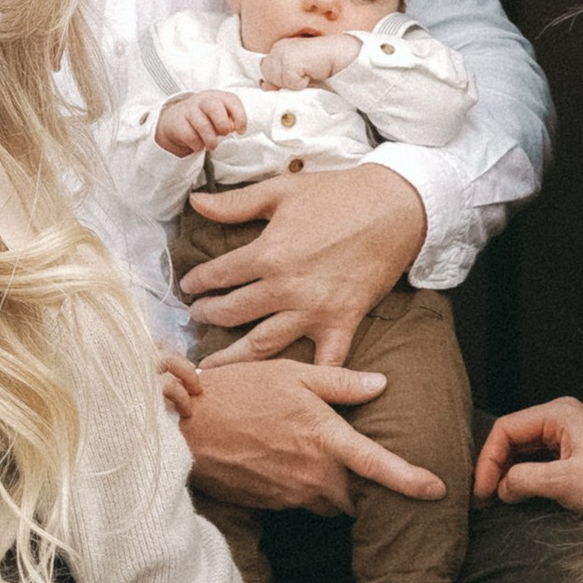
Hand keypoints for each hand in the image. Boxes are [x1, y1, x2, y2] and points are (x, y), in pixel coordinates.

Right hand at [157, 90, 245, 158]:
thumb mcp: (219, 116)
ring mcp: (189, 110)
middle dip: (223, 125)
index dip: (240, 117)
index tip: (241, 131)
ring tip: (211, 145)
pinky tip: (198, 145)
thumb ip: (230, 120)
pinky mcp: (177, 122)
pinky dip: (198, 145)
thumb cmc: (203, 119)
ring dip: (211, 141)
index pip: (232, 100)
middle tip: (223, 134)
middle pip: (215, 107)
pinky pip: (191, 136)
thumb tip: (234, 127)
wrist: (174, 119)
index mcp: (217, 97)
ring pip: (203, 125)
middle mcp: (203, 100)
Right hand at [171, 351, 442, 513]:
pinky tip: (288, 464)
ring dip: (334, 489)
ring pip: (328, 502)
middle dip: (367, 493)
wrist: (185, 427)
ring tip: (323, 464)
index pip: (379, 466)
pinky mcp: (269, 506)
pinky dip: (304, 489)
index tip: (437, 489)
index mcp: (325, 438)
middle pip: (356, 498)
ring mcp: (289, 495)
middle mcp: (312, 475)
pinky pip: (299, 502)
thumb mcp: (291, 374)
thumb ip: (340, 382)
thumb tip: (380, 384)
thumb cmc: (238, 392)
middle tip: (371, 475)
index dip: (411, 480)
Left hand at [186, 159, 425, 366]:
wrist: (395, 208)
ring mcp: (314, 310)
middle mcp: (286, 288)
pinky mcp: (342, 323)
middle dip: (208, 316)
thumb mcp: (282, 190)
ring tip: (211, 365)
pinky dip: (310, 378)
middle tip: (197, 318)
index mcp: (268, 253)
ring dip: (233, 357)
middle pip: (233, 312)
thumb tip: (195, 202)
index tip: (188, 286)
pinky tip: (290, 391)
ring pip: (263, 344)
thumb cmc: (337, 195)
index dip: (197, 281)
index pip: (219, 274)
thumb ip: (235, 202)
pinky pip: (325, 360)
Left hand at [255, 32, 359, 88]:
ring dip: (290, 83)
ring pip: (274, 79)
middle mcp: (278, 47)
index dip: (277, 79)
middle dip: (281, 81)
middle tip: (303, 76)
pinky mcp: (291, 59)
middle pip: (266, 75)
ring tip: (307, 75)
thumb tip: (264, 85)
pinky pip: (288, 81)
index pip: (265, 69)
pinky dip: (300, 83)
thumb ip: (279, 79)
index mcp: (279, 49)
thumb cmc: (321, 67)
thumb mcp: (297, 75)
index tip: (296, 78)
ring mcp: (283, 52)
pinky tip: (311, 73)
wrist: (341, 55)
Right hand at [473, 396, 582, 514]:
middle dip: (495, 466)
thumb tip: (500, 487)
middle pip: (513, 437)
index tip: (482, 491)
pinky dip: (524, 475)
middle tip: (483, 498)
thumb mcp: (567, 483)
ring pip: (524, 449)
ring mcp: (569, 434)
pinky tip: (516, 493)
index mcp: (560, 413)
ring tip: (495, 498)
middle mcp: (562, 417)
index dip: (488, 459)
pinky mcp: (574, 453)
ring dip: (508, 472)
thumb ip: (526, 479)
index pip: (507, 428)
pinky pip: (538, 459)